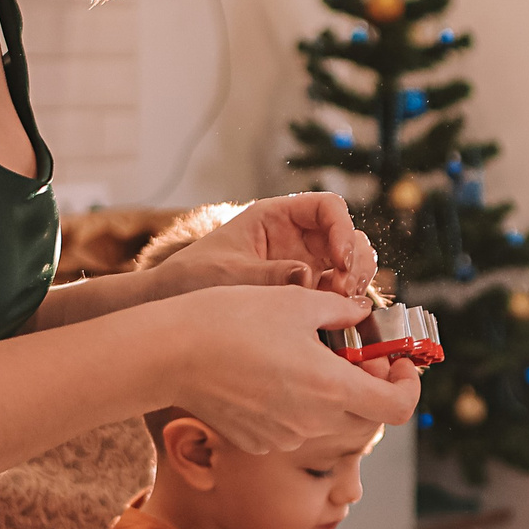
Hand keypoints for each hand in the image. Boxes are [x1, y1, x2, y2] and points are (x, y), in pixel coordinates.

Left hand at [159, 194, 378, 299]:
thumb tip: (306, 276)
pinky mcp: (305, 296)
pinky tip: (339, 320)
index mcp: (276, 218)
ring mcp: (304, 267)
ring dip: (356, 284)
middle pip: (347, 236)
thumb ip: (266, 274)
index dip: (342, 228)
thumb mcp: (227, 273)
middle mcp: (296, 239)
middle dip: (355, 261)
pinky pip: (338, 295)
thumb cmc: (191, 279)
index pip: (327, 208)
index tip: (340, 259)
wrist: (172, 306)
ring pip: (350, 266)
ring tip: (343, 308)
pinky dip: (347, 306)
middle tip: (344, 291)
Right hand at [164, 285, 418, 452]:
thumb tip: (362, 316)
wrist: (168, 353)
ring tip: (307, 358)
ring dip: (333, 395)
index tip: (398, 363)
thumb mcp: (295, 300)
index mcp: (331, 387)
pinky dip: (297, 406)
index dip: (408, 386)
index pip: (397, 408)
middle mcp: (313, 422)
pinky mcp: (258, 443)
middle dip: (370, 387)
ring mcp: (284, 438)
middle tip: (354, 353)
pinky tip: (272, 376)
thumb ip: (342, 311)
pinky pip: (294, 428)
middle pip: (367, 418)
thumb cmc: (230, 319)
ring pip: (329, 422)